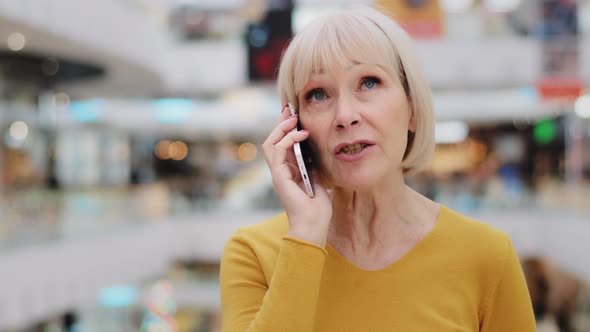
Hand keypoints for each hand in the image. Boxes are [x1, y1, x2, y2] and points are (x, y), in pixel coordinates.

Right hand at [261, 105, 331, 245]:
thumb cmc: (317, 208)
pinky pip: (277, 151)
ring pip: (270, 143)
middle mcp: (280, 171)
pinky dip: (288, 139)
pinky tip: (301, 134)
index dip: (286, 129)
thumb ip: (313, 165)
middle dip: (280, 123)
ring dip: (281, 128)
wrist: (313, 225)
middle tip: (290, 109)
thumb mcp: (318, 179)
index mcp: (289, 171)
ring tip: (294, 118)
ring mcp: (278, 173)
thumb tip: (314, 150)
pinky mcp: (279, 176)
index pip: (282, 145)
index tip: (295, 115)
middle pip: (273, 141)